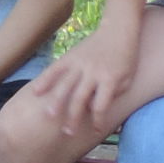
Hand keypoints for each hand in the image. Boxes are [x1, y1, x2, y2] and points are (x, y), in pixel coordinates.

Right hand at [32, 24, 138, 145]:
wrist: (118, 30)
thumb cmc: (126, 57)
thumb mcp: (128, 78)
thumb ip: (115, 94)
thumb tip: (96, 108)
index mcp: (110, 79)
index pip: (101, 105)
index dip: (98, 120)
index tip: (95, 130)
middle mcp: (93, 72)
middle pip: (80, 98)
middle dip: (74, 117)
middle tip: (68, 132)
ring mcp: (80, 64)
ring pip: (65, 84)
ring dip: (57, 101)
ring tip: (49, 116)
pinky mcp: (71, 56)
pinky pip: (55, 69)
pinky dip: (45, 80)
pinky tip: (35, 92)